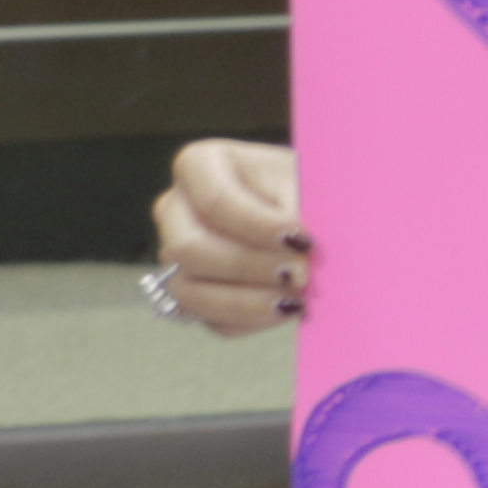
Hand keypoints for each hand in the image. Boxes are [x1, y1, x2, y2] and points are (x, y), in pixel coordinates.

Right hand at [151, 137, 306, 335]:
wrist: (312, 206)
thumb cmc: (307, 183)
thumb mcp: (306, 182)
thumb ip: (299, 213)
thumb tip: (300, 262)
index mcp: (200, 165)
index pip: (214, 199)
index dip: (257, 225)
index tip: (302, 240)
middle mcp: (176, 209)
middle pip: (189, 249)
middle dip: (248, 266)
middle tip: (300, 274)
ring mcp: (176, 255)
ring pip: (190, 292)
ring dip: (247, 302)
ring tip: (297, 300)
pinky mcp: (193, 293)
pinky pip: (209, 320)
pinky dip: (250, 321)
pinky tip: (286, 311)